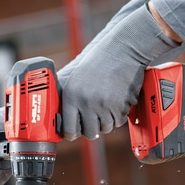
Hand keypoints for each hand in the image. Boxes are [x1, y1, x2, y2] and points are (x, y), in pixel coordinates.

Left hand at [61, 5, 178, 139]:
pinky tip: (116, 102)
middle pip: (88, 133)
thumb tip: (64, 118)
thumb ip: (70, 98)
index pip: (68, 129)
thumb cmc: (98, 62)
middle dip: (92, 129)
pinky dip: (118, 116)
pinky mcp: (119, 106)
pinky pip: (118, 121)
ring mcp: (103, 106)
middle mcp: (85, 103)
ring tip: (106, 107)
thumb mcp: (76, 77)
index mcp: (71, 95)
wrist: (121, 51)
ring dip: (106, 121)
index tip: (74, 133)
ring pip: (105, 129)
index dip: (72, 134)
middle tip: (94, 120)